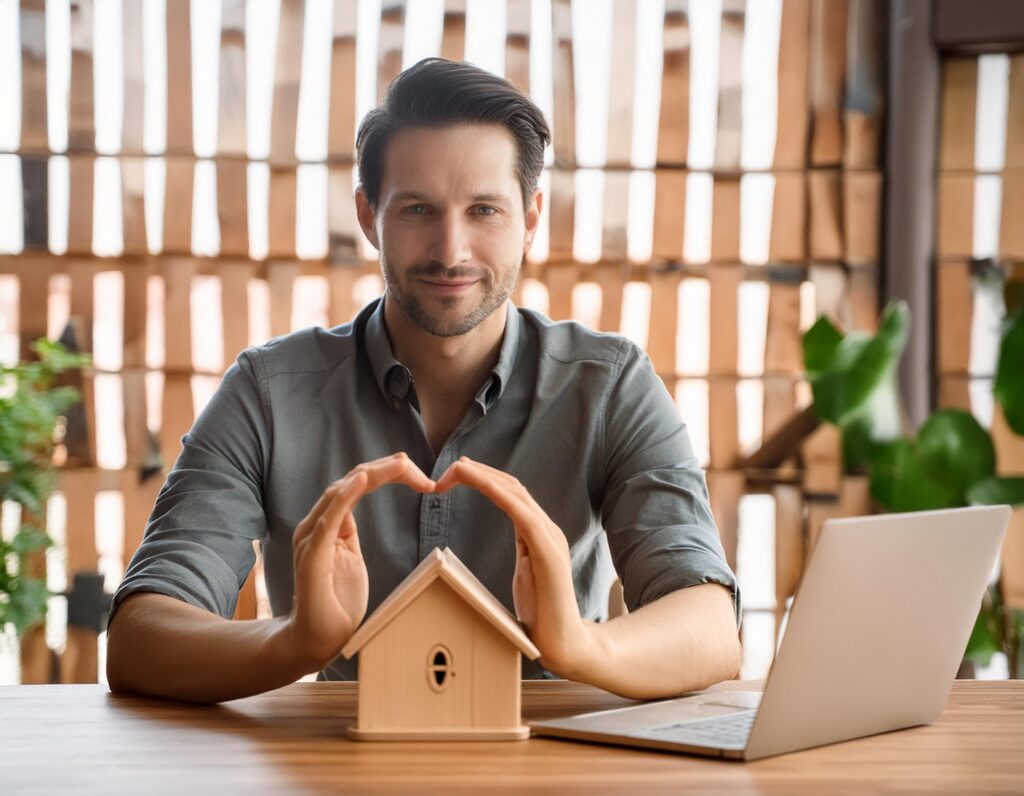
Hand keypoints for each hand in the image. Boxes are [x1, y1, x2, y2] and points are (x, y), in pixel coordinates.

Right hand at [288, 452, 435, 671]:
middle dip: (385, 469)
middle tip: (414, 466)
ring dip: (373, 474)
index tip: (418, 475)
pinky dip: (346, 496)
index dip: (385, 473)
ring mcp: (312, 538)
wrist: (316, 640)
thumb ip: (350, 537)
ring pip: (341, 491)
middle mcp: (317, 524)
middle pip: (351, 480)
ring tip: (399, 464)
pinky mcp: (313, 555)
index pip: (356, 484)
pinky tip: (362, 480)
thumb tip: (358, 521)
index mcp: (329, 523)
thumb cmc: (334, 603)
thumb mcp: (350, 561)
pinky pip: (329, 519)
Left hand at [434, 456, 595, 677]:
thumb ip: (522, 553)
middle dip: (480, 472)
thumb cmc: (542, 615)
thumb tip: (509, 543)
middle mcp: (548, 529)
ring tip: (458, 470)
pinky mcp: (548, 552)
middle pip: (513, 486)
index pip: (513, 494)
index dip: (487, 478)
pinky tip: (482, 484)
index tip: (460, 471)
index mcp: (540, 533)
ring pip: (516, 493)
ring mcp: (550, 538)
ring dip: (484, 477)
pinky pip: (522, 515)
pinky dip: (500, 495)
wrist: (565, 644)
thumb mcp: (526, 575)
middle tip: (451, 466)